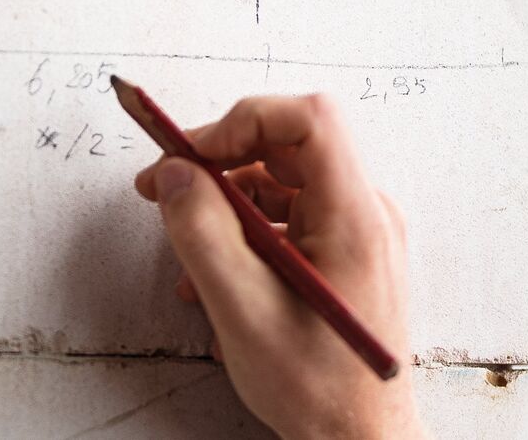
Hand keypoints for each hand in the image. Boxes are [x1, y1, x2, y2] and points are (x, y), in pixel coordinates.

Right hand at [135, 95, 423, 438]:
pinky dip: (243, 233)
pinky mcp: (342, 253)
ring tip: (187, 253)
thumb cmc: (317, 388)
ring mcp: (355, 233)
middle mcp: (363, 213)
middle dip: (218, 162)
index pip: (308, 119)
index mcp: (353, 217)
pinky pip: (287, 218)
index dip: (243, 121)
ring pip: (280, 183)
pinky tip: (214, 275)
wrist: (359, 439)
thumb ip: (202, 234)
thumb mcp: (242, 310)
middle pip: (286, 147)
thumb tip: (174, 174)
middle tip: (164, 187)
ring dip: (224, 206)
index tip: (193, 153)